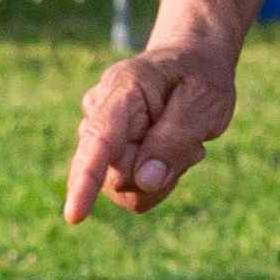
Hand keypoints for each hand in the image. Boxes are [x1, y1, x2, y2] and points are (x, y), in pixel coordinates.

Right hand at [62, 39, 239, 223]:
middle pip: (119, 176)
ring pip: (125, 189)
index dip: (87, 179)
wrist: (189, 63)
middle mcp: (98, 112)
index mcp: (123, 89)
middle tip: (192, 141)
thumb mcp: (204, 102)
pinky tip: (167, 150)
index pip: (99, 139)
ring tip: (180, 140)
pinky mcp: (104, 156)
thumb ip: (175, 140)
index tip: (75, 216)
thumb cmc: (199, 77)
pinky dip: (156, 179)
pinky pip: (130, 191)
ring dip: (161, 175)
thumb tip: (143, 182)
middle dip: (162, 172)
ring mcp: (97, 135)